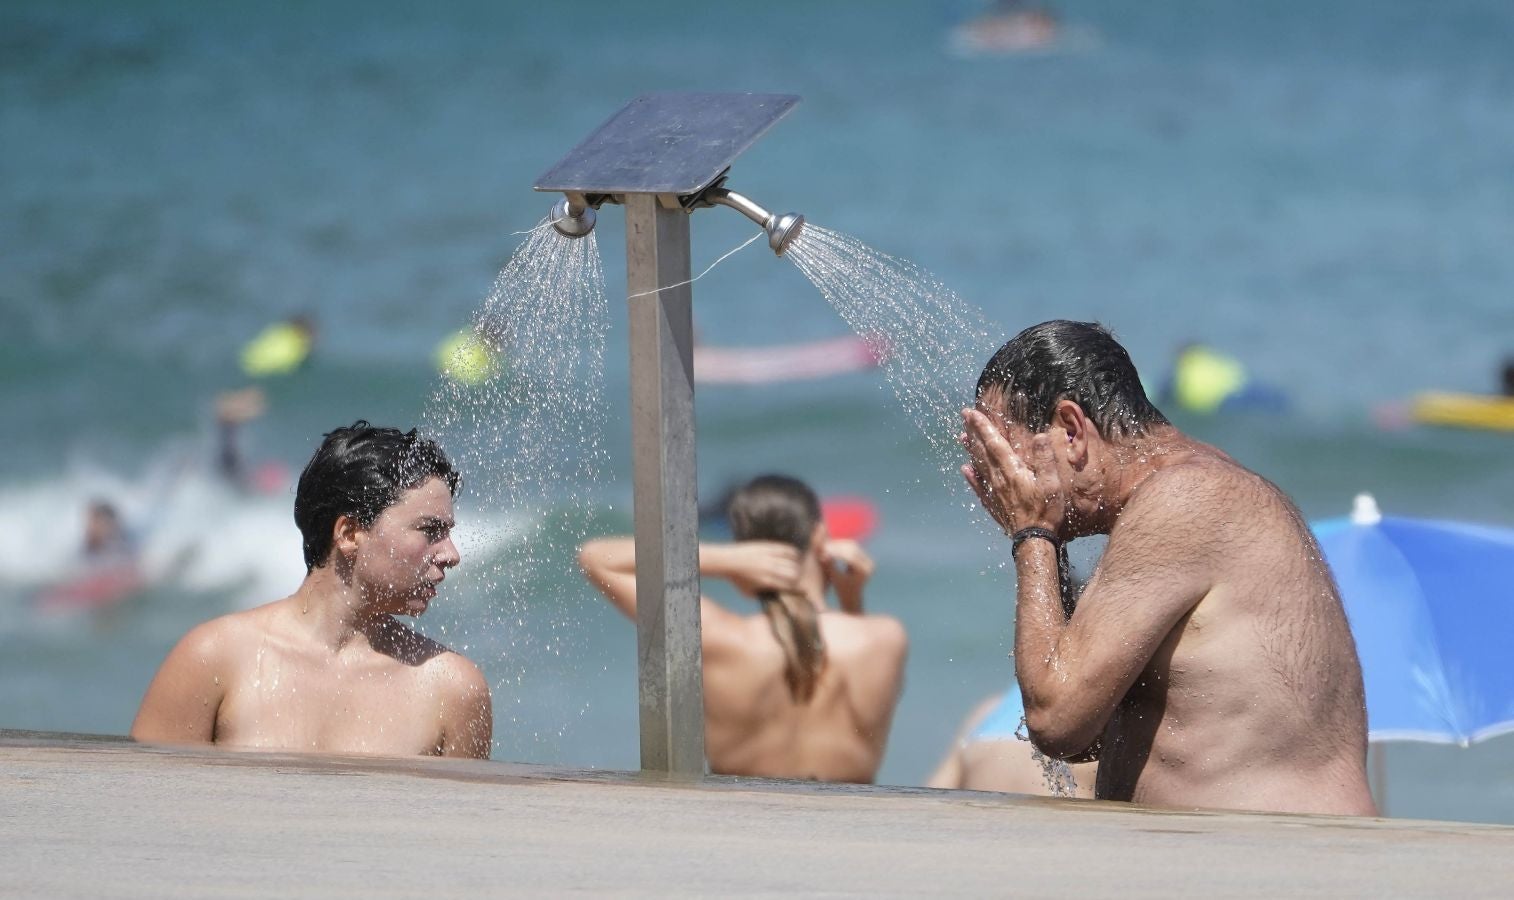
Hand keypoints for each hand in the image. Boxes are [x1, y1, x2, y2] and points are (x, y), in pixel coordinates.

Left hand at [717, 541, 801, 596]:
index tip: (800, 590)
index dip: (797, 588)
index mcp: (767, 582)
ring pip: (794, 561)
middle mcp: (770, 569)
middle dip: (798, 577)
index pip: (789, 586)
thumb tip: (775, 598)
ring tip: (797, 568)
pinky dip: (794, 553)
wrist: (728, 561)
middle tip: (797, 579)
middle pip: (795, 573)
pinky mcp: (768, 546)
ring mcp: (770, 556)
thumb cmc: (737, 580)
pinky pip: (787, 549)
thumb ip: (762, 597)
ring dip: (797, 565)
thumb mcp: (748, 594)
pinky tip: (794, 556)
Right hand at [820, 539, 872, 612]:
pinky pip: (852, 547)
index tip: (823, 551)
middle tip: (824, 545)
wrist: (852, 597)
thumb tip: (821, 554)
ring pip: (852, 545)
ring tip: (825, 545)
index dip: (835, 552)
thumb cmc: (842, 591)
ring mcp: (868, 559)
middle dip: (837, 546)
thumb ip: (830, 565)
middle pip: (852, 548)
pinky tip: (830, 546)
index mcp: (864, 571)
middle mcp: (869, 563)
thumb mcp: (835, 578)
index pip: (849, 556)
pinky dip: (841, 546)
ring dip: (838, 544)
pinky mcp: (864, 557)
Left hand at [960, 406, 1066, 536]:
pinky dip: (971, 476)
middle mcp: (998, 478)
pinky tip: (965, 469)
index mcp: (1012, 470)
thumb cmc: (1046, 511)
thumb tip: (1040, 435)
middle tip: (964, 416)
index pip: (994, 442)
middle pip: (983, 450)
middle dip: (974, 431)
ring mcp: (993, 491)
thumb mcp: (1052, 483)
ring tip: (962, 436)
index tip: (972, 412)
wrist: (1033, 539)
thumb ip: (1045, 458)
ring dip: (970, 449)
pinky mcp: (993, 504)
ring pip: (978, 465)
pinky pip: (978, 487)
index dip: (983, 426)